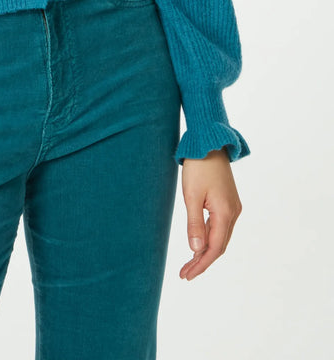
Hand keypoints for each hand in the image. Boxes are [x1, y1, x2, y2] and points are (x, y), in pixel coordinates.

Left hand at [179, 147, 242, 280]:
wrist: (209, 143)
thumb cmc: (198, 167)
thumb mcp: (191, 195)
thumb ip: (194, 223)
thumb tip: (195, 249)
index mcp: (225, 213)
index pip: (214, 248)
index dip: (201, 264)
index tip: (187, 275)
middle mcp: (233, 213)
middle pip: (219, 246)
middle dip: (202, 261)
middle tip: (185, 273)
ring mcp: (233, 207)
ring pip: (220, 237)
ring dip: (206, 250)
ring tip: (189, 262)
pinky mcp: (229, 202)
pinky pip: (220, 226)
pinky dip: (210, 237)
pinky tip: (199, 242)